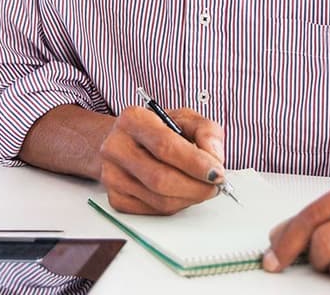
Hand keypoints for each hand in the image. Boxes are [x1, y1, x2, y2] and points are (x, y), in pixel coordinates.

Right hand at [97, 105, 226, 215]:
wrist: (126, 142)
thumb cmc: (158, 130)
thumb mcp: (185, 118)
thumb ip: (206, 130)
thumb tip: (214, 157)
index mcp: (133, 120)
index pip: (165, 146)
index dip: (195, 163)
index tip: (217, 172)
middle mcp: (116, 147)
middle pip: (161, 178)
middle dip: (196, 187)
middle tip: (215, 185)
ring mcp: (112, 175)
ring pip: (160, 200)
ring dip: (190, 198)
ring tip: (202, 188)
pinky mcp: (116, 198)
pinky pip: (154, 211)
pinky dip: (176, 205)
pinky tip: (182, 193)